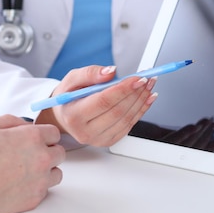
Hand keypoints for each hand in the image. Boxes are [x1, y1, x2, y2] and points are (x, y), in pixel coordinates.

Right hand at [0, 115, 64, 212]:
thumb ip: (8, 121)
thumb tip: (22, 124)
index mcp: (32, 137)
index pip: (54, 133)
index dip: (42, 135)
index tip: (33, 139)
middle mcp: (41, 158)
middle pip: (59, 153)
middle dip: (47, 151)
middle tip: (29, 155)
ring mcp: (40, 180)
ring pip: (56, 173)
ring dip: (46, 170)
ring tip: (27, 171)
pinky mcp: (34, 199)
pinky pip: (45, 190)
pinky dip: (37, 186)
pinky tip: (20, 185)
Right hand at [37, 65, 156, 146]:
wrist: (65, 114)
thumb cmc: (69, 96)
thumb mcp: (72, 79)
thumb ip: (90, 73)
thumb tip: (111, 71)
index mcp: (73, 115)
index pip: (103, 102)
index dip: (123, 89)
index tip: (138, 78)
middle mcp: (85, 131)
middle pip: (117, 112)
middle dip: (135, 93)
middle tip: (147, 78)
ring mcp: (97, 139)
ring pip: (126, 119)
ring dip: (141, 101)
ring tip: (148, 85)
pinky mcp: (108, 141)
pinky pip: (129, 126)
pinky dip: (141, 110)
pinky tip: (146, 98)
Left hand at [131, 117, 213, 151]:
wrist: (109, 121)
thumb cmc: (126, 124)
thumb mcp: (152, 126)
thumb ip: (169, 127)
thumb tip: (189, 127)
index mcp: (164, 145)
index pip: (192, 146)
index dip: (209, 143)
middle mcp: (163, 148)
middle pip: (192, 146)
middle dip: (208, 136)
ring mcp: (158, 146)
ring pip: (184, 143)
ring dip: (199, 133)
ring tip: (210, 124)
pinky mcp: (150, 140)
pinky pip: (170, 139)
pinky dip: (184, 133)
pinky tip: (193, 127)